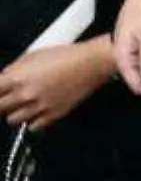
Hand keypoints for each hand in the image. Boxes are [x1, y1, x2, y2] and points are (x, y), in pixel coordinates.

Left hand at [0, 38, 115, 130]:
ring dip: (14, 112)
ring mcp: (39, 106)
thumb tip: (5, 77)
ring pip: (12, 119)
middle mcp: (26, 94)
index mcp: (18, 77)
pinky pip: (33, 126)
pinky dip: (32, 121)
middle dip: (1, 102)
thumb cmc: (67, 55)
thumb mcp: (34, 54)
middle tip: (6, 98)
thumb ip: (15, 68)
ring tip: (22, 105)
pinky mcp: (54, 114)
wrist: (92, 63)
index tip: (0, 91)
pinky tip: (36, 112)